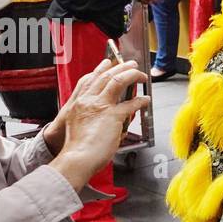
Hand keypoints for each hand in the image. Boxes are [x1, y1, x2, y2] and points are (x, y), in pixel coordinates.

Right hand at [46, 57, 149, 191]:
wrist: (77, 158)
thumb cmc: (78, 147)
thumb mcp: (77, 125)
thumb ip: (90, 117)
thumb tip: (105, 117)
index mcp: (78, 102)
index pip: (90, 79)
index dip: (101, 69)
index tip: (108, 64)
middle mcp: (88, 100)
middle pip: (106, 76)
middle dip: (121, 67)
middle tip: (131, 64)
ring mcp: (100, 106)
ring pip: (118, 81)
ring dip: (132, 75)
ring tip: (141, 75)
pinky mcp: (112, 115)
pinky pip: (130, 103)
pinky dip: (140, 100)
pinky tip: (145, 100)